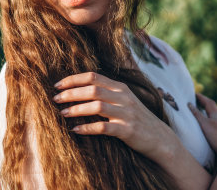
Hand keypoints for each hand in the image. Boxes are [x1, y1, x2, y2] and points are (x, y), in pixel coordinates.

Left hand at [53, 71, 175, 161]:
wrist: (161, 139)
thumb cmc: (136, 118)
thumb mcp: (123, 100)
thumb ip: (105, 92)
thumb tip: (77, 89)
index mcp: (120, 87)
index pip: (93, 77)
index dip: (73, 80)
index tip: (57, 85)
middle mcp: (123, 97)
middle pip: (92, 90)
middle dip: (71, 93)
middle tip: (55, 99)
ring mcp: (126, 113)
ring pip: (97, 106)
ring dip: (76, 109)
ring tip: (63, 113)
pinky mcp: (128, 130)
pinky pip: (104, 127)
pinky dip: (88, 128)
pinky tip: (76, 130)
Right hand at [188, 93, 216, 159]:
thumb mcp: (205, 124)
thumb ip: (197, 115)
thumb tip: (189, 104)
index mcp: (216, 116)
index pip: (209, 103)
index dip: (201, 98)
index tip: (194, 94)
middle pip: (213, 111)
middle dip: (205, 106)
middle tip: (196, 103)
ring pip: (215, 121)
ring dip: (207, 117)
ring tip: (199, 118)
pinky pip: (216, 129)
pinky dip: (210, 127)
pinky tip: (207, 133)